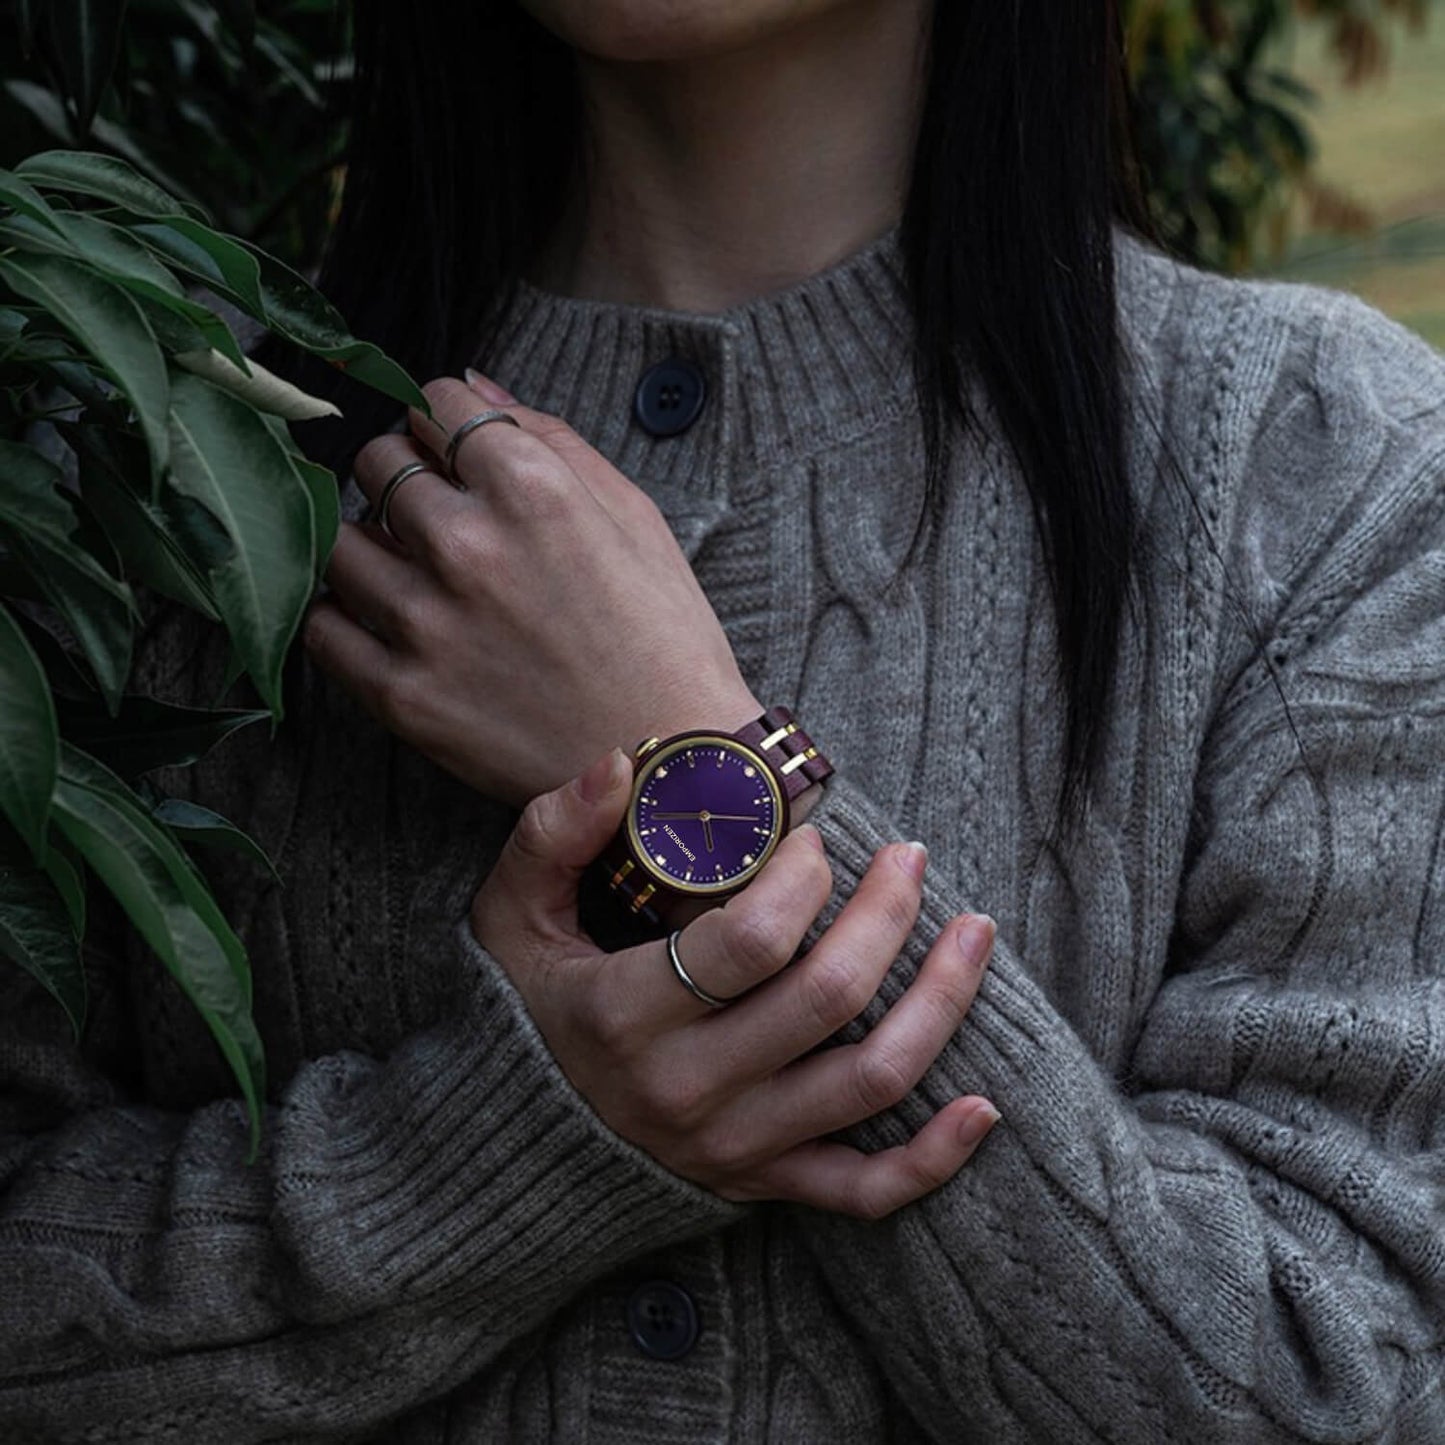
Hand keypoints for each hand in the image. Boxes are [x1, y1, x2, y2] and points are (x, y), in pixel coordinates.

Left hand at [300, 373, 760, 807]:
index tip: (453, 447)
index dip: (444, 419)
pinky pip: (322, 625)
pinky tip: (380, 616)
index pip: (435, 403)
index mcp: (533, 488)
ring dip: (368, 540)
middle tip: (436, 511)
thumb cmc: (665, 641)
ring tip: (409, 568)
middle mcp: (468, 545)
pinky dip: (340, 610)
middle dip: (403, 472)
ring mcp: (426, 622)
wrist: (670, 768)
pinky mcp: (401, 694)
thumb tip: (473, 384)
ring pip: (336, 538)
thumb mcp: (636, 516)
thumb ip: (552, 438)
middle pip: (375, 461)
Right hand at [470, 750, 1000, 1218]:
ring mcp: (732, 1147)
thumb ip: (554, 833)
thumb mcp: (512, 914)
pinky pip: (865, 1190)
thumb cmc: (525, 1006)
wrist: (510, 1141)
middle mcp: (686, 1091)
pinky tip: (984, 1107)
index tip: (812, 841)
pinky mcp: (761, 1183)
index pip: (749, 943)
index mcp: (625, 1015)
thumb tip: (621, 763)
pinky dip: (933, 1159)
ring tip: (974, 932)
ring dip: (940, 1002)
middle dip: (887, 913)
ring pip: (870, 1081)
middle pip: (828, 999)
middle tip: (908, 857)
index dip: (801, 879)